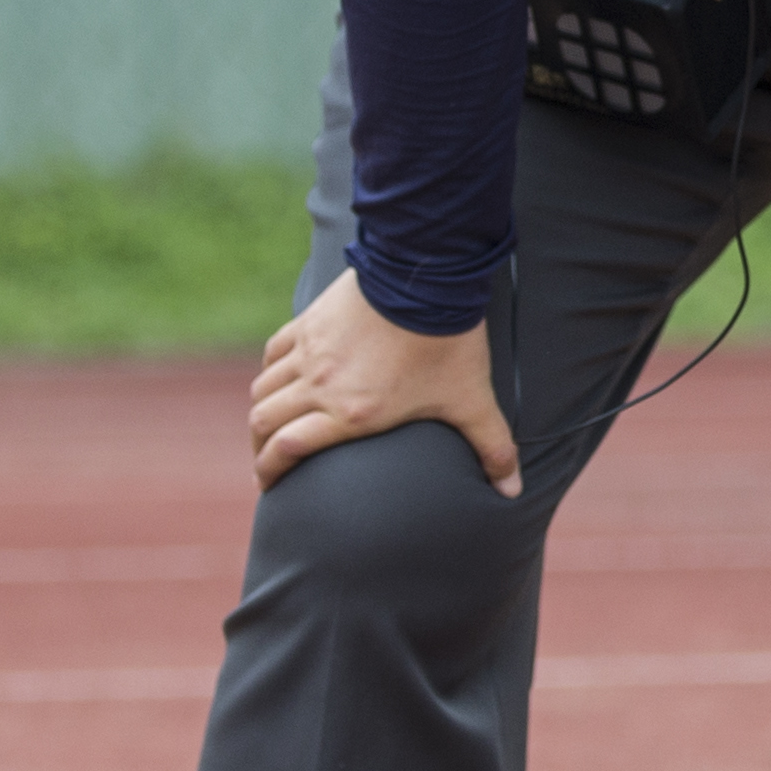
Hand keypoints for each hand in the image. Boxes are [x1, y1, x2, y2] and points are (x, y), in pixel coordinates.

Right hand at [248, 270, 518, 496]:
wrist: (428, 277)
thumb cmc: (448, 344)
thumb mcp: (472, 401)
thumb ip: (492, 449)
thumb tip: (512, 492)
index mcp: (350, 414)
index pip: (288, 450)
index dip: (269, 474)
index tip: (269, 489)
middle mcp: (320, 385)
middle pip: (264, 422)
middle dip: (258, 449)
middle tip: (265, 463)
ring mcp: (311, 351)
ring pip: (264, 388)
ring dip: (261, 412)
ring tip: (266, 427)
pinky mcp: (311, 322)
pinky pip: (274, 351)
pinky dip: (270, 370)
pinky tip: (277, 378)